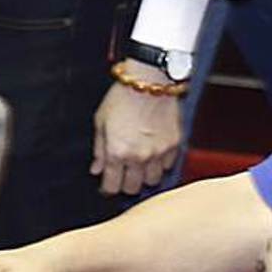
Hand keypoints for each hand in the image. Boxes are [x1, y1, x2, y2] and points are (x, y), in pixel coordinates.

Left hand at [91, 60, 180, 194]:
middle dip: (125, 185)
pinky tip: (153, 154)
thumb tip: (97, 168)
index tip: (106, 187)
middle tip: (122, 176)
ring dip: (144, 176)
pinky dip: (160, 164)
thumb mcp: (100, 122)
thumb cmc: (122, 97)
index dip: (107, 189)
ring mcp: (159, 152)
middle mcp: (139, 156)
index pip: (112, 185)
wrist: (149, 82)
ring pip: (153, 180)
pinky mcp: (175, 145)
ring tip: (138, 165)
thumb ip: (99, 149)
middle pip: (133, 188)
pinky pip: (168, 165)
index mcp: (117, 152)